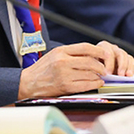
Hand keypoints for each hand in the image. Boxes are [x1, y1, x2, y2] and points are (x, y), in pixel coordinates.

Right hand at [18, 42, 133, 98]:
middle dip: (101, 65)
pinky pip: (85, 85)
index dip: (98, 50)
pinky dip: (94, 84)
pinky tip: (97, 83)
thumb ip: (71, 53)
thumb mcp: (55, 54)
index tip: (105, 54)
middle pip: (90, 61)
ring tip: (102, 75)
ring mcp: (64, 75)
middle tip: (106, 68)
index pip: (85, 47)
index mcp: (61, 51)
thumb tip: (92, 55)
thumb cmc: (42, 69)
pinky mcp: (65, 87)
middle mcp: (63, 61)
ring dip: (99, 75)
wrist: (28, 83)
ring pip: (89, 73)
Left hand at [95, 40, 133, 76]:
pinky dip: (131, 69)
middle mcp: (113, 48)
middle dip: (121, 65)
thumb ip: (94, 68)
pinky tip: (129, 75)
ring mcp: (120, 53)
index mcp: (103, 46)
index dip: (109, 64)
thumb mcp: (90, 64)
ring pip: (127, 57)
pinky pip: (131, 62)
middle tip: (120, 75)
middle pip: (120, 54)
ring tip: (126, 76)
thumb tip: (99, 74)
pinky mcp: (126, 59)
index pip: (108, 53)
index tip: (108, 73)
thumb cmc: (92, 64)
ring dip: (127, 68)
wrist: (94, 65)